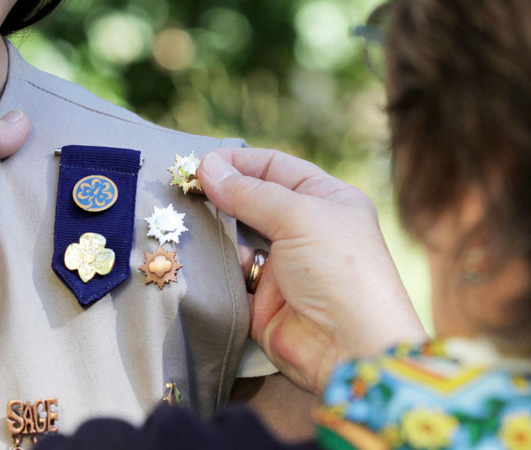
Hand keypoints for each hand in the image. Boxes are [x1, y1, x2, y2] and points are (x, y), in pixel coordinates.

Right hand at [199, 147, 427, 393]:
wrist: (350, 348)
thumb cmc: (338, 270)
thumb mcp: (299, 217)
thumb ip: (250, 193)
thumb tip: (207, 167)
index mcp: (328, 200)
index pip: (278, 167)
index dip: (240, 163)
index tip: (200, 163)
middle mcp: (307, 230)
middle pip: (254, 202)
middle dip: (220, 195)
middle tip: (180, 189)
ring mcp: (284, 267)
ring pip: (238, 239)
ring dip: (214, 230)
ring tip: (180, 218)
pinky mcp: (264, 301)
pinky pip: (232, 276)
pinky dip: (215, 267)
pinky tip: (193, 255)